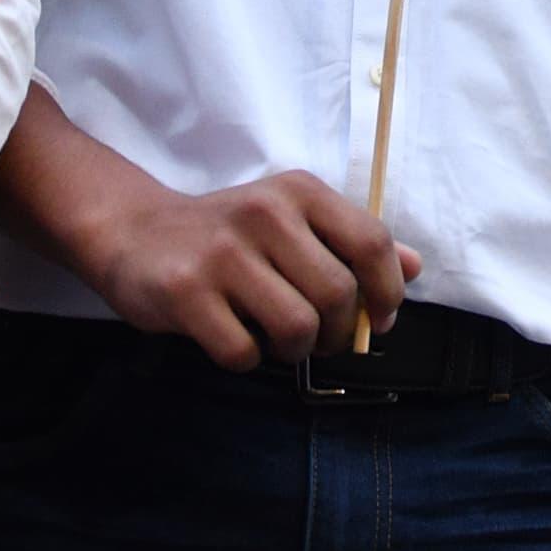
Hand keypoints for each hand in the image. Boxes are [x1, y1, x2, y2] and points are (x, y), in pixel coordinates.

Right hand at [77, 167, 417, 366]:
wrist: (136, 233)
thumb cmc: (230, 235)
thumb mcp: (293, 221)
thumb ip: (352, 242)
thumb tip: (414, 268)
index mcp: (299, 192)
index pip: (371, 242)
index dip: (387, 291)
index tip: (380, 319)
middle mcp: (264, 214)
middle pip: (338, 294)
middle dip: (339, 332)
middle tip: (322, 339)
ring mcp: (223, 253)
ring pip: (297, 327)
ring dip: (295, 349)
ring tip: (279, 339)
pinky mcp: (186, 293)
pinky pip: (243, 351)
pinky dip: (248, 358)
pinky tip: (236, 338)